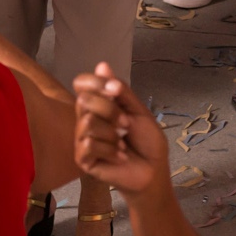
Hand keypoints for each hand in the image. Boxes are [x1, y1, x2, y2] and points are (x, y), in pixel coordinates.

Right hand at [73, 64, 171, 197]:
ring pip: (87, 122)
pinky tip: (119, 157)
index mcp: (98, 105)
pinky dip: (110, 150)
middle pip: (84, 100)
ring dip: (112, 133)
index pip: (81, 83)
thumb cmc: (147, 141)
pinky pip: (88, 144)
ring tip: (123, 144)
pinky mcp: (83, 159)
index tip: (115, 90)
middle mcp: (85, 119)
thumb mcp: (138, 111)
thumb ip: (120, 91)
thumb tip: (101, 65)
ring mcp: (82, 139)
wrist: (153, 171)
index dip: (96, 82)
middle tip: (127, 125)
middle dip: (111, 110)